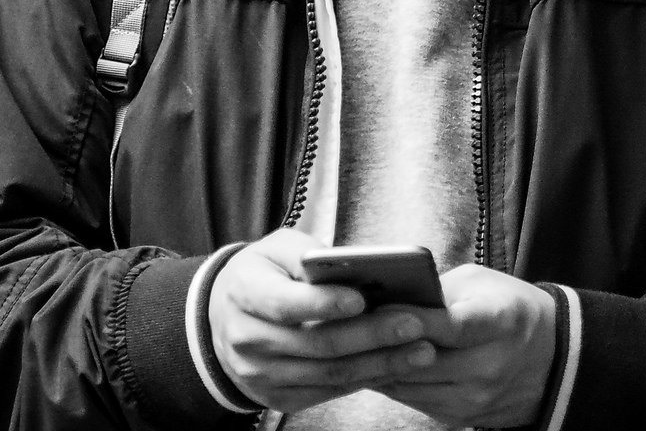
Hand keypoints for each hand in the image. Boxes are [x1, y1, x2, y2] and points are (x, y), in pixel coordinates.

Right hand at [208, 229, 438, 411]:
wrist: (224, 316)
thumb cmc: (266, 273)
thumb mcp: (279, 248)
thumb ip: (311, 254)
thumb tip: (357, 267)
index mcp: (244, 293)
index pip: (286, 303)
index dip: (325, 303)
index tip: (363, 298)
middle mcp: (247, 339)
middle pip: (316, 342)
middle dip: (371, 334)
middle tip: (414, 323)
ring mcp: (259, 374)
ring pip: (328, 372)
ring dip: (379, 363)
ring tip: (421, 349)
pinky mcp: (276, 397)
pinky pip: (327, 391)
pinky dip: (365, 378)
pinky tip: (397, 365)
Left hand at [375, 263, 557, 428]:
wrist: (548, 357)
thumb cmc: (508, 308)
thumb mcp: (482, 284)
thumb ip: (439, 293)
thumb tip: (388, 303)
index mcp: (502, 322)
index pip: (452, 327)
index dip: (413, 320)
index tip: (380, 307)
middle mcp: (490, 366)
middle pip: (420, 361)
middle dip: (382, 343)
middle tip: (351, 324)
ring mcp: (474, 398)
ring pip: (407, 385)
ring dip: (380, 365)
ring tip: (358, 343)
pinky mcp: (458, 417)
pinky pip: (410, 400)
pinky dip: (392, 381)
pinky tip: (379, 363)